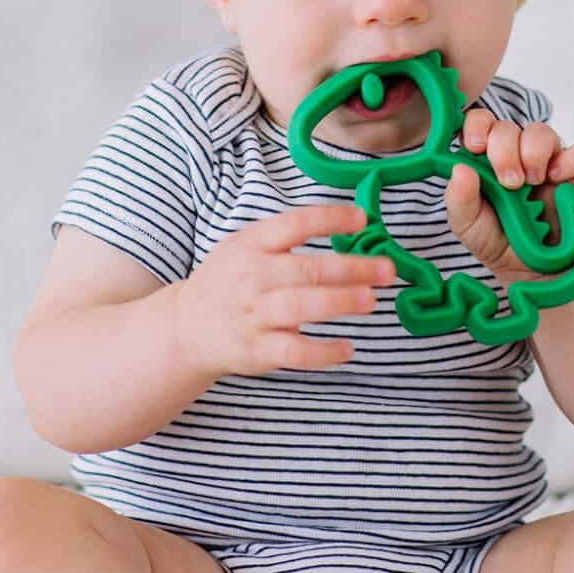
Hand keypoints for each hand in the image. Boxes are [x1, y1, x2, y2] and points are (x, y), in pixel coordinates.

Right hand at [175, 204, 395, 378]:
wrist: (187, 326)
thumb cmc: (230, 279)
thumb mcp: (245, 244)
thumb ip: (286, 235)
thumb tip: (348, 223)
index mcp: (252, 244)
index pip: (294, 224)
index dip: (329, 219)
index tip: (362, 219)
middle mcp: (252, 277)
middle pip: (306, 269)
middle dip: (351, 269)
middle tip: (386, 269)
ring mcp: (253, 315)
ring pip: (300, 308)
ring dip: (339, 303)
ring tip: (371, 300)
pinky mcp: (257, 350)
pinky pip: (294, 352)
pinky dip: (322, 353)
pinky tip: (348, 348)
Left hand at [444, 112, 573, 282]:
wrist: (532, 271)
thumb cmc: (496, 240)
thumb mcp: (467, 225)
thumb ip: (459, 198)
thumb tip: (460, 168)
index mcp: (484, 157)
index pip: (480, 123)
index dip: (477, 126)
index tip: (475, 147)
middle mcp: (515, 153)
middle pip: (508, 126)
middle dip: (504, 150)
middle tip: (509, 183)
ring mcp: (547, 161)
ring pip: (542, 132)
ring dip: (533, 153)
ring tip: (531, 183)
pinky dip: (570, 162)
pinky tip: (557, 180)